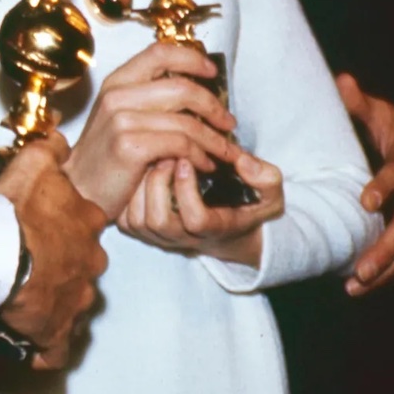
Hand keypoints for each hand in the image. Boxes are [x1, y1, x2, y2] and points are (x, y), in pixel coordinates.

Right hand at [0, 136, 107, 370]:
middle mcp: (90, 264)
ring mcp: (76, 300)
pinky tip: (29, 343)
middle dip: (64, 269)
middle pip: (84, 267)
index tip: (47, 232)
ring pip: (73, 306)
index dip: (68, 228)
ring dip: (53, 306)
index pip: (89, 226)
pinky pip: (56, 349)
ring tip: (25, 303)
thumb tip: (59, 140)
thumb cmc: (13, 210)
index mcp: (88, 224)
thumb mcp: (33, 163)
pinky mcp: (57, 332)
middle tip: (33, 267)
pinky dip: (45, 348)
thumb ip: (50, 150)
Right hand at [64, 43, 239, 221]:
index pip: (160, 52)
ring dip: (214, 139)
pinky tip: (206, 165)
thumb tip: (195, 91)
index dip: (192, 59)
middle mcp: (117, 95)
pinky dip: (200, 156)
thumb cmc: (105, 158)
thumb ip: (148, 99)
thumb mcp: (119, 117)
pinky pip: (180, 145)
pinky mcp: (130, 146)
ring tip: (224, 152)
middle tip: (228, 123)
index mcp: (116, 82)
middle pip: (183, 88)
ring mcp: (122, 120)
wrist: (77, 191)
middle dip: (214, 107)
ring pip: (187, 121)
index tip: (213, 73)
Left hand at [118, 152, 283, 265]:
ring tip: (151, 159)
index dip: (187, 190)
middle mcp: (183, 238)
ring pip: (136, 220)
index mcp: (214, 229)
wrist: (230, 229)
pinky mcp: (141, 230)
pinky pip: (124, 217)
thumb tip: (242, 160)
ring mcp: (159, 237)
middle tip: (164, 155)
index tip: (188, 160)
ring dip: (140, 185)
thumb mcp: (269, 193)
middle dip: (159, 184)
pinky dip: (127, 191)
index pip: (195, 220)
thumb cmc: (248, 205)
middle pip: (158, 221)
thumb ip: (266, 178)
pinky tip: (140, 168)